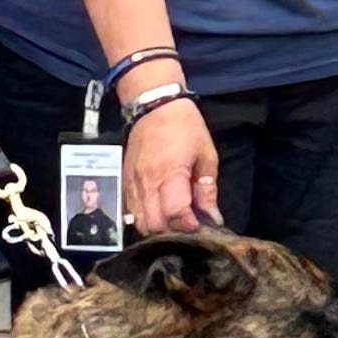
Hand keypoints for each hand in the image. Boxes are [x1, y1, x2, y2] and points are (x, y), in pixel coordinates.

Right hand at [123, 97, 220, 232]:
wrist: (155, 106)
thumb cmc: (186, 128)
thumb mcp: (206, 154)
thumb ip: (207, 189)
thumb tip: (213, 218)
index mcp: (170, 174)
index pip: (175, 214)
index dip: (188, 226)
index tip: (199, 226)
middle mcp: (147, 183)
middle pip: (154, 225)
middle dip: (172, 231)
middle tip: (186, 224)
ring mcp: (132, 184)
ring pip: (139, 222)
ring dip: (157, 228)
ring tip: (173, 221)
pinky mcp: (125, 183)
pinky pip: (130, 212)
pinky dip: (144, 219)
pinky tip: (158, 212)